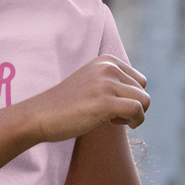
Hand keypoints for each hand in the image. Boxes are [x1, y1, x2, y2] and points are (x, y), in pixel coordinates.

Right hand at [33, 56, 149, 141]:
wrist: (40, 115)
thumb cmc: (66, 105)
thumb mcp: (92, 83)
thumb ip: (113, 82)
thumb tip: (143, 97)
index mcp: (106, 60)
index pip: (140, 80)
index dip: (130, 97)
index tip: (112, 105)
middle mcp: (108, 67)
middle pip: (143, 91)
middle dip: (133, 107)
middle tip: (111, 115)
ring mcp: (106, 83)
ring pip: (144, 101)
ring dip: (134, 116)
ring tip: (112, 119)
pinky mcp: (105, 102)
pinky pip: (137, 111)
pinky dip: (133, 122)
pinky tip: (113, 124)